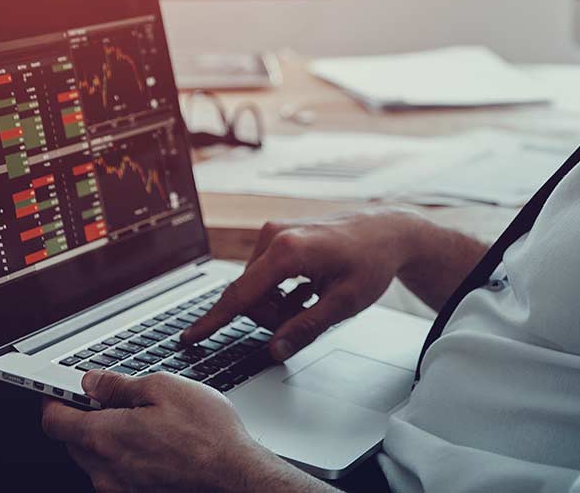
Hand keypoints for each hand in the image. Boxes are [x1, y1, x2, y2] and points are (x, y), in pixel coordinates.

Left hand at [40, 369, 323, 491]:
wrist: (233, 476)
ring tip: (140, 420)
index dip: (52, 400)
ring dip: (103, 437)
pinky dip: (122, 456)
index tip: (59, 389)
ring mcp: (119, 487)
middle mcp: (104, 469)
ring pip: (92, 458)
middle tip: (109, 398)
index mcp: (105, 437)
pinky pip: (113, 473)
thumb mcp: (164, 388)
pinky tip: (152, 442)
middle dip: (82, 417)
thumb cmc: (207, 434)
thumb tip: (92, 382)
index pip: (53, 421)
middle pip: (70, 440)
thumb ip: (119, 385)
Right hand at [182, 208, 422, 361]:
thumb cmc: (373, 259)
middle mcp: (274, 236)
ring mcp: (275, 233)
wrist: (389, 230)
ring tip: (314, 302)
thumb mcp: (344, 303)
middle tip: (309, 318)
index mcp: (287, 250)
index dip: (214, 321)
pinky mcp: (279, 236)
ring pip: (257, 289)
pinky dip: (283, 292)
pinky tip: (310, 291)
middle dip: (273, 318)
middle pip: (250, 296)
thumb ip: (305, 328)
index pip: (240, 295)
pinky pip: (265, 277)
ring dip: (279, 306)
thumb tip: (274, 351)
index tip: (190, 337)